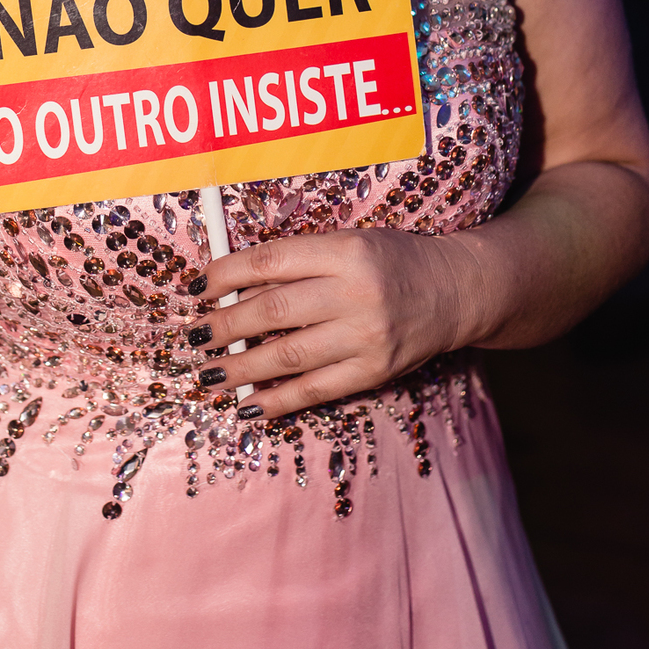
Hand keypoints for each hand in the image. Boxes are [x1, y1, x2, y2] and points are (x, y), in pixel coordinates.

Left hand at [187, 229, 482, 419]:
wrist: (454, 290)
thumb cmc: (390, 261)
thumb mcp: (346, 244)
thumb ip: (295, 264)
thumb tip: (233, 291)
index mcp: (344, 251)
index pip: (269, 262)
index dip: (225, 276)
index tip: (198, 289)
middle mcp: (354, 293)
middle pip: (272, 312)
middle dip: (223, 326)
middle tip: (194, 336)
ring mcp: (365, 336)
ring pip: (287, 357)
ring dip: (239, 369)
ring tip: (209, 375)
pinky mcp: (375, 372)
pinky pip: (315, 391)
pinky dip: (277, 401)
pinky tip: (248, 405)